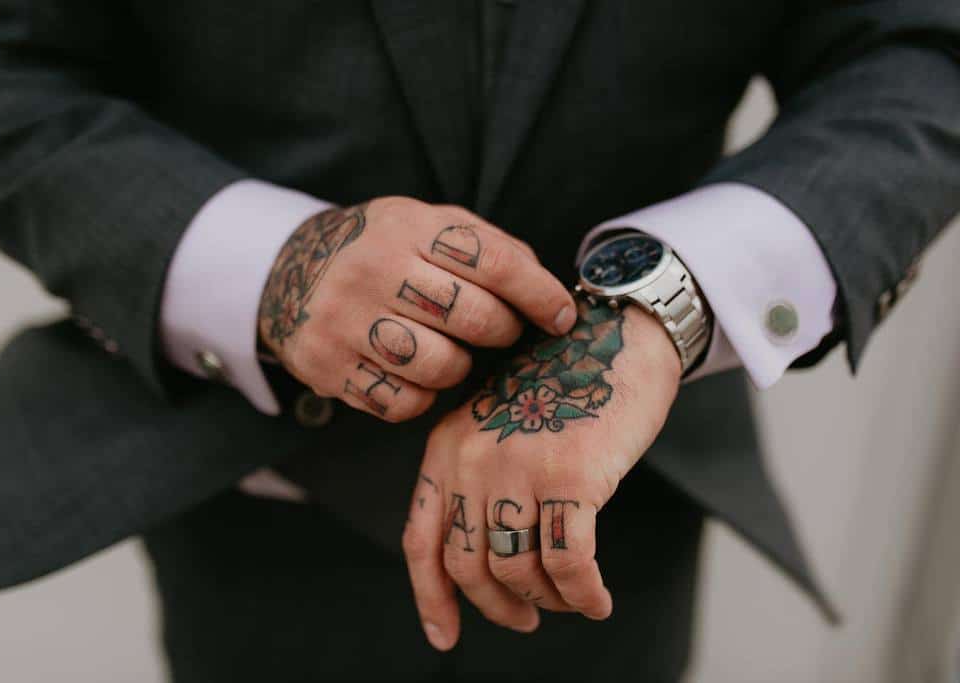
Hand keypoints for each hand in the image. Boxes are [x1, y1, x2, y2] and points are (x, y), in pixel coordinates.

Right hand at [258, 198, 575, 421]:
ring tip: (448, 349)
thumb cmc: (381, 251)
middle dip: (502, 331)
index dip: (539, 293)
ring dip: (459, 366)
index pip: (492, 261)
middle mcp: (372, 270)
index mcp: (407, 228)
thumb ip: (486, 247)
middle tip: (498, 329)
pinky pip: (402, 402)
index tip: (562, 316)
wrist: (287, 272)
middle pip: (473, 317)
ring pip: (440, 366)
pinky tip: (411, 372)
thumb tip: (548, 292)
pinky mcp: (327, 366)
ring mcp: (344, 320)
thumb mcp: (426, 225)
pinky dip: (419, 396)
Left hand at [401, 300, 680, 649]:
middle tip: (527, 617)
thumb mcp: (496, 427)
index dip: (430, 598)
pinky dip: (584, 594)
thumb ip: (478, 483)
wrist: (615, 337)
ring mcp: (518, 468)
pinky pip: (570, 564)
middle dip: (500, 607)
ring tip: (572, 599)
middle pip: (470, 568)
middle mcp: (472, 461)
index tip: (443, 636)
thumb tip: (486, 567)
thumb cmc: (563, 385)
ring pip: (519, 571)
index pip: (421, 542)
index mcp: (446, 449)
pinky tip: (598, 600)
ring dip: (549, 599)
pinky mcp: (570, 476)